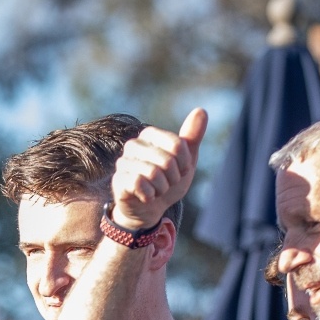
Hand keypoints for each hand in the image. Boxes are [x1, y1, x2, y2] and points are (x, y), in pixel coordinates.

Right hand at [111, 108, 207, 231]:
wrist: (151, 209)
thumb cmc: (168, 180)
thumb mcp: (185, 160)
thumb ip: (192, 137)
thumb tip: (201, 110)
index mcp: (149, 134)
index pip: (177, 145)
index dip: (184, 163)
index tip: (180, 170)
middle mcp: (133, 145)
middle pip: (167, 160)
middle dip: (173, 178)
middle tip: (167, 183)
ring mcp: (123, 162)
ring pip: (153, 173)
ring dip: (162, 188)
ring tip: (157, 190)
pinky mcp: (118, 180)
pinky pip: (139, 184)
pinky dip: (150, 195)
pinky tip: (147, 196)